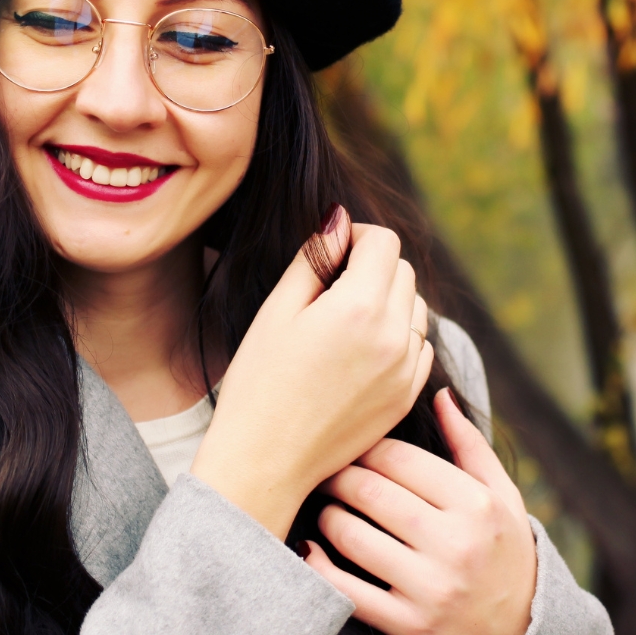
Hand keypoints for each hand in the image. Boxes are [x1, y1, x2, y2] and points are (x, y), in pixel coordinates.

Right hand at [191, 207, 433, 538]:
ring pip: (416, 306)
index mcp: (359, 308)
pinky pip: (419, 345)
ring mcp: (406, 371)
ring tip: (344, 317)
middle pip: (403, 270)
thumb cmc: (260, 380)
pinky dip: (399, 333)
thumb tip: (338, 221)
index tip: (330, 250)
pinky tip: (360, 347)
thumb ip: (314, 258)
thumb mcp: (278, 309)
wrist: (266, 458)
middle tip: (329, 284)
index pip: (384, 242)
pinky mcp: (406, 396)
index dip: (355, 235)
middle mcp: (394, 337)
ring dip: (388, 297)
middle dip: (371, 264)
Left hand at [302, 388, 536, 634]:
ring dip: (327, 514)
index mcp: (476, 506)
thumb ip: (468, 444)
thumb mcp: (502, 496)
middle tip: (325, 469)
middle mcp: (456, 547)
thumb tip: (440, 393)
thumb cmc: (504, 550)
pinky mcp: (410, 626)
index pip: (397, 458)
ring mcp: (432, 590)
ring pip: (350, 534)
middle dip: (337, 474)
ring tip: (327, 506)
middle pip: (368, 491)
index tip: (351, 446)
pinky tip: (313, 548)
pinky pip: (346, 590)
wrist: (525, 631)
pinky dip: (319, 565)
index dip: (365, 445)